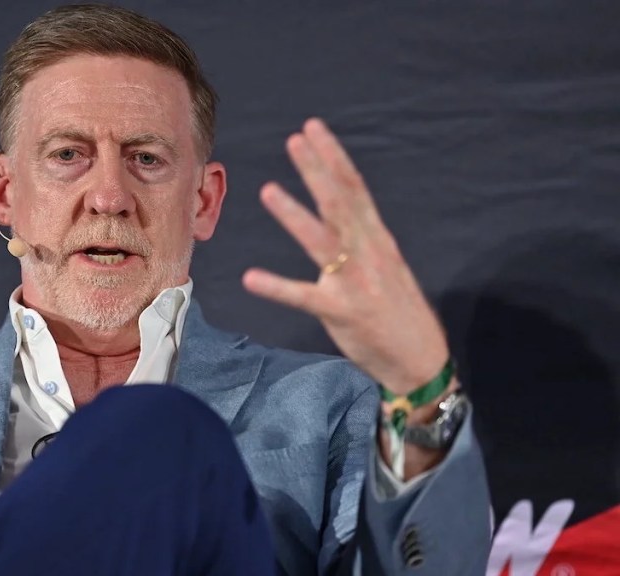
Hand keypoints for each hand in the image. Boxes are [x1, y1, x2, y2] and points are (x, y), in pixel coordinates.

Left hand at [242, 119, 447, 395]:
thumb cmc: (398, 311)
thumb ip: (363, 236)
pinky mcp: (341, 312)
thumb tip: (342, 206)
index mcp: (378, 240)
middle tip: (295, 139)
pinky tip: (250, 278)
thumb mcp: (386, 264)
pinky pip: (304, 297)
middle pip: (340, 203)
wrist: (421, 361)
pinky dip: (277, 287)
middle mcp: (368, 254)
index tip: (314, 128)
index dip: (334, 157)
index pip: (355, 188)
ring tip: (268, 190)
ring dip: (294, 215)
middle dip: (318, 170)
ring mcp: (355, 282)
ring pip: (322, 242)